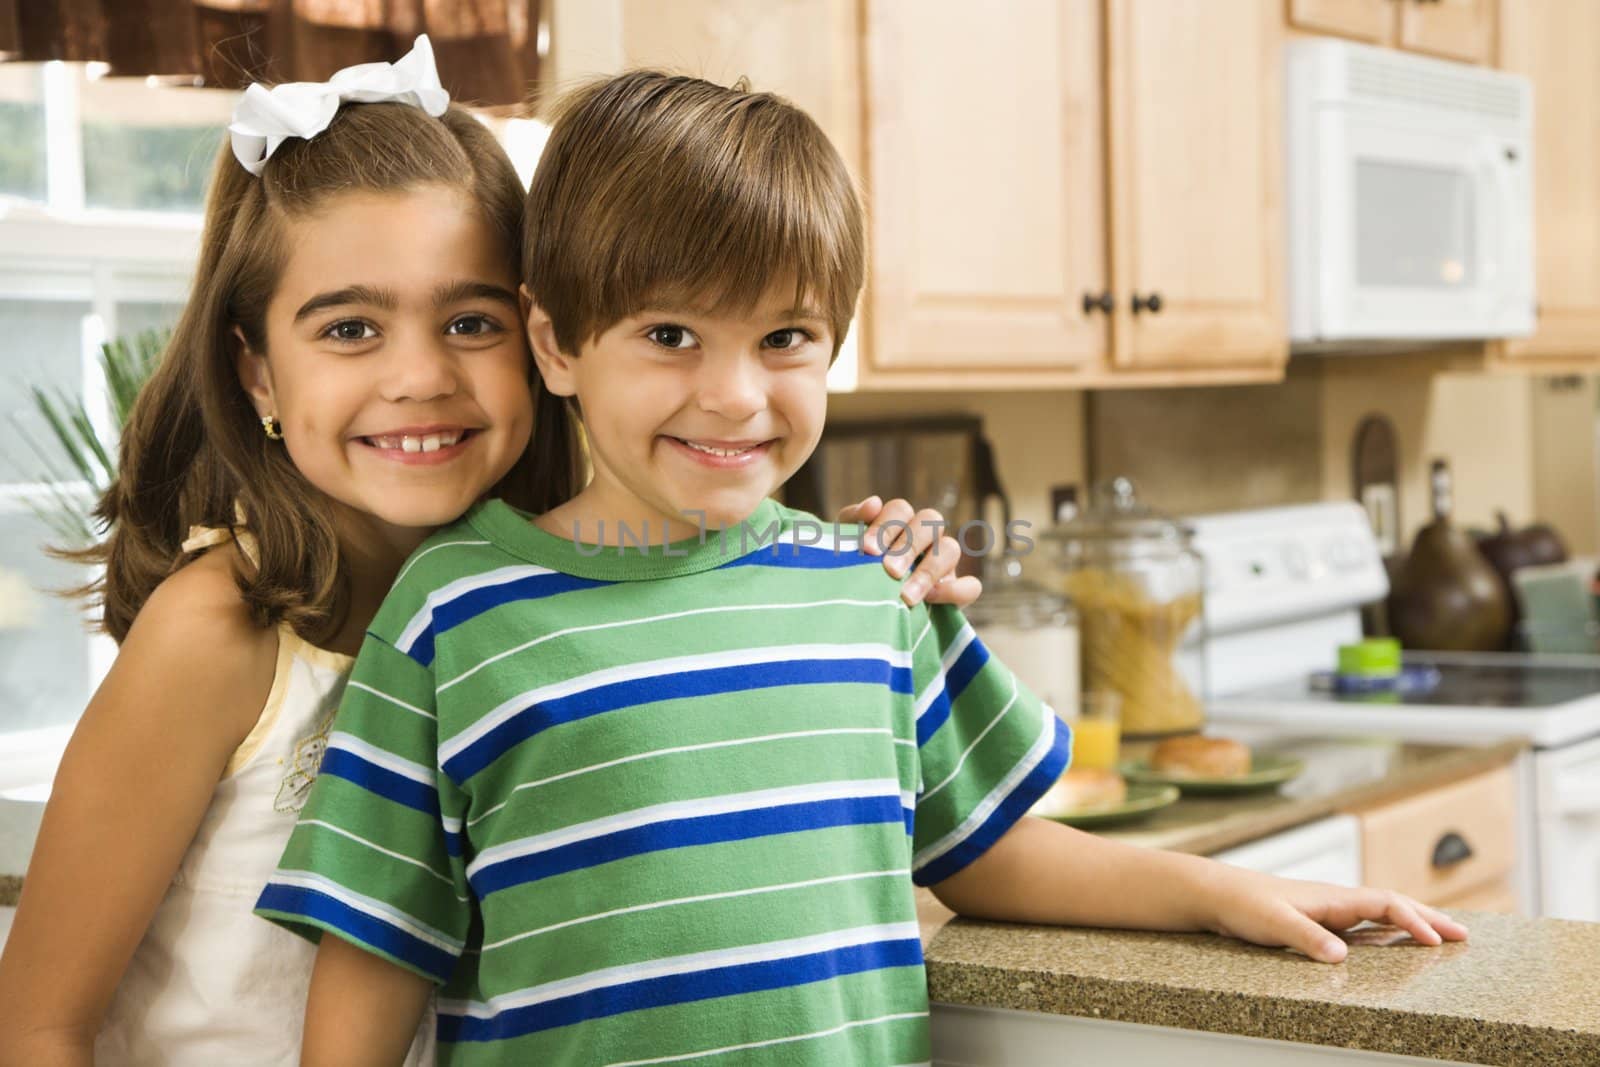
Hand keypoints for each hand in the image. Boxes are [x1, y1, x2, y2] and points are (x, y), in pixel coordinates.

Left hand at [836, 496, 981, 607]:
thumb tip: (873, 503)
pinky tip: (931, 601)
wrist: (860, 615)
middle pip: (930, 521)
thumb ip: (852, 524)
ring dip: (928, 571)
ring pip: (951, 549)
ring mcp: (944, 564)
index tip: (867, 550)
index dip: (885, 526)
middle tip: (888, 571)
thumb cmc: (852, 575)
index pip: (900, 510)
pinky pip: (971, 586)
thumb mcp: (844, 551)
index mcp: (899, 524)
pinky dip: (955, 591)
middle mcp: (925, 538)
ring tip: (905, 596)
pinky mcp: (956, 592)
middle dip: (908, 546)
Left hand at [1198, 865, 1468, 963]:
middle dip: (1429, 918)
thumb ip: (1307, 938)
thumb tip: (1342, 957)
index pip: (1385, 905)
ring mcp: (1329, 912)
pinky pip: (1364, 926)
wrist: (1215, 894)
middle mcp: (1336, 902)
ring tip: (1442, 938)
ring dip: (1413, 924)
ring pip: (1381, 915)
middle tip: (1463, 935)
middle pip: (1393, 906)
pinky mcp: (1318, 922)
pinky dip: (1388, 932)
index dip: (1414, 921)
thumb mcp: (1273, 922)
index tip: (1436, 941)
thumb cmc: (1242, 903)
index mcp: (1332, 897)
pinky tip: (1395, 945)